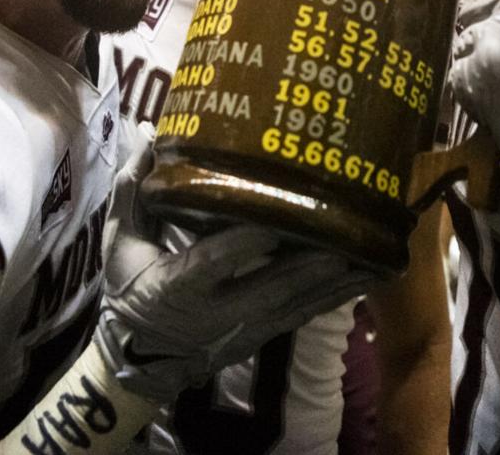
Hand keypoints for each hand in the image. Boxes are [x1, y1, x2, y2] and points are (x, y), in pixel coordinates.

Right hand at [94, 142, 377, 402]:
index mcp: (174, 286)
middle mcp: (215, 311)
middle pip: (268, 286)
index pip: (210, 263)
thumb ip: (136, 194)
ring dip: (337, 281)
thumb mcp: (122, 246)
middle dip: (308, 266)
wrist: (141, 363)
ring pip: (296, 303)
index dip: (240, 247)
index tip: (271, 224)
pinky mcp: (265, 333)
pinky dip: (340, 296)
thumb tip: (151, 137)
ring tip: (377, 256)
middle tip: (345, 241)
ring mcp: (245, 327)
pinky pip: (306, 314)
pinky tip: (372, 276)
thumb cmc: (130, 291)